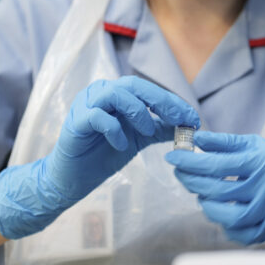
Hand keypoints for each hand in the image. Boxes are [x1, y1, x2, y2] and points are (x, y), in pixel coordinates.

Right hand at [0, 76, 199, 238]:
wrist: (71, 179)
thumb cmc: (102, 154)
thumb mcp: (138, 139)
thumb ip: (159, 129)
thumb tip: (188, 125)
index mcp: (117, 93)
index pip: (149, 90)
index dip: (173, 102)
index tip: (193, 118)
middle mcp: (101, 92)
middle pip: (134, 85)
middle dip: (161, 101)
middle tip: (179, 120)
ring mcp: (87, 104)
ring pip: (116, 93)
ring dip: (137, 111)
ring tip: (147, 131)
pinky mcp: (76, 121)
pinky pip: (98, 116)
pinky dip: (114, 129)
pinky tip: (122, 145)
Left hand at [166, 131, 264, 248]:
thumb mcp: (255, 144)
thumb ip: (225, 142)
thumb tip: (197, 139)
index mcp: (260, 162)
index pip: (217, 164)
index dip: (191, 161)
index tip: (173, 156)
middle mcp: (263, 188)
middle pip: (217, 189)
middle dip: (191, 179)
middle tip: (180, 170)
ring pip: (223, 214)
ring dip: (204, 202)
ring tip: (198, 190)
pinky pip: (235, 232)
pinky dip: (220, 222)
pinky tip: (216, 207)